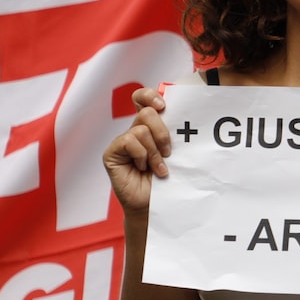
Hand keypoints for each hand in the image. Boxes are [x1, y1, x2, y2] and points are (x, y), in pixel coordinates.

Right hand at [102, 86, 169, 213]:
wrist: (155, 203)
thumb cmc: (168, 179)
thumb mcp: (176, 152)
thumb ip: (175, 134)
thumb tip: (187, 115)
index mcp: (150, 126)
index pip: (144, 99)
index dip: (150, 96)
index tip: (164, 106)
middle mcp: (135, 130)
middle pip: (146, 112)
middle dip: (162, 132)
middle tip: (169, 151)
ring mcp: (122, 142)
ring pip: (140, 129)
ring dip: (154, 151)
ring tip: (159, 167)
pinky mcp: (112, 153)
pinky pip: (128, 141)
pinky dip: (141, 155)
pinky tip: (144, 168)